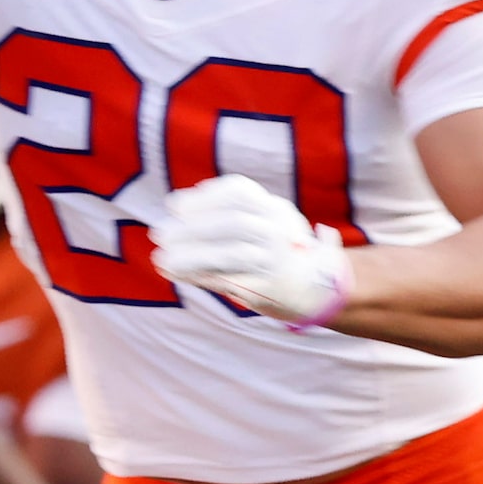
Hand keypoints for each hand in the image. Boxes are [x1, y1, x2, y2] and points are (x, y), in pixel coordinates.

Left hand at [151, 173, 351, 328]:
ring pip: (229, 254)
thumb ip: (234, 212)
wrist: (323, 290)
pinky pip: (227, 281)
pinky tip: (175, 273)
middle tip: (158, 232)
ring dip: (189, 255)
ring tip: (160, 258)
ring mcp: (276, 262)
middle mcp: (280, 232)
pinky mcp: (267, 290)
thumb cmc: (283, 251)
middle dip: (191, 227)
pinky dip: (196, 276)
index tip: (173, 205)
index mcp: (277, 210)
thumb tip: (178, 206)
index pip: (239, 193)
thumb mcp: (269, 221)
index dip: (204, 197)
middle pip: (232, 223)